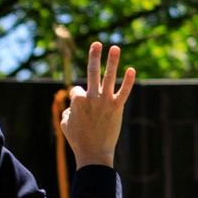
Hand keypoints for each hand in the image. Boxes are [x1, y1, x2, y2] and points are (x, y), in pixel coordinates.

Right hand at [57, 41, 135, 167]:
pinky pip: (123, 91)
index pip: (77, 89)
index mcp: (77, 100)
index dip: (77, 99)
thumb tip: (73, 106)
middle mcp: (91, 97)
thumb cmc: (78, 140)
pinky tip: (131, 70)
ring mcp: (105, 101)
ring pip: (108, 77)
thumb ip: (68, 111)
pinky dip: (128, 81)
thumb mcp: (65, 124)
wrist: (94, 153)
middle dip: (94, 56)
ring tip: (115, 47)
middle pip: (92, 72)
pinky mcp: (117, 107)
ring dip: (112, 61)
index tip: (80, 113)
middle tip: (97, 43)